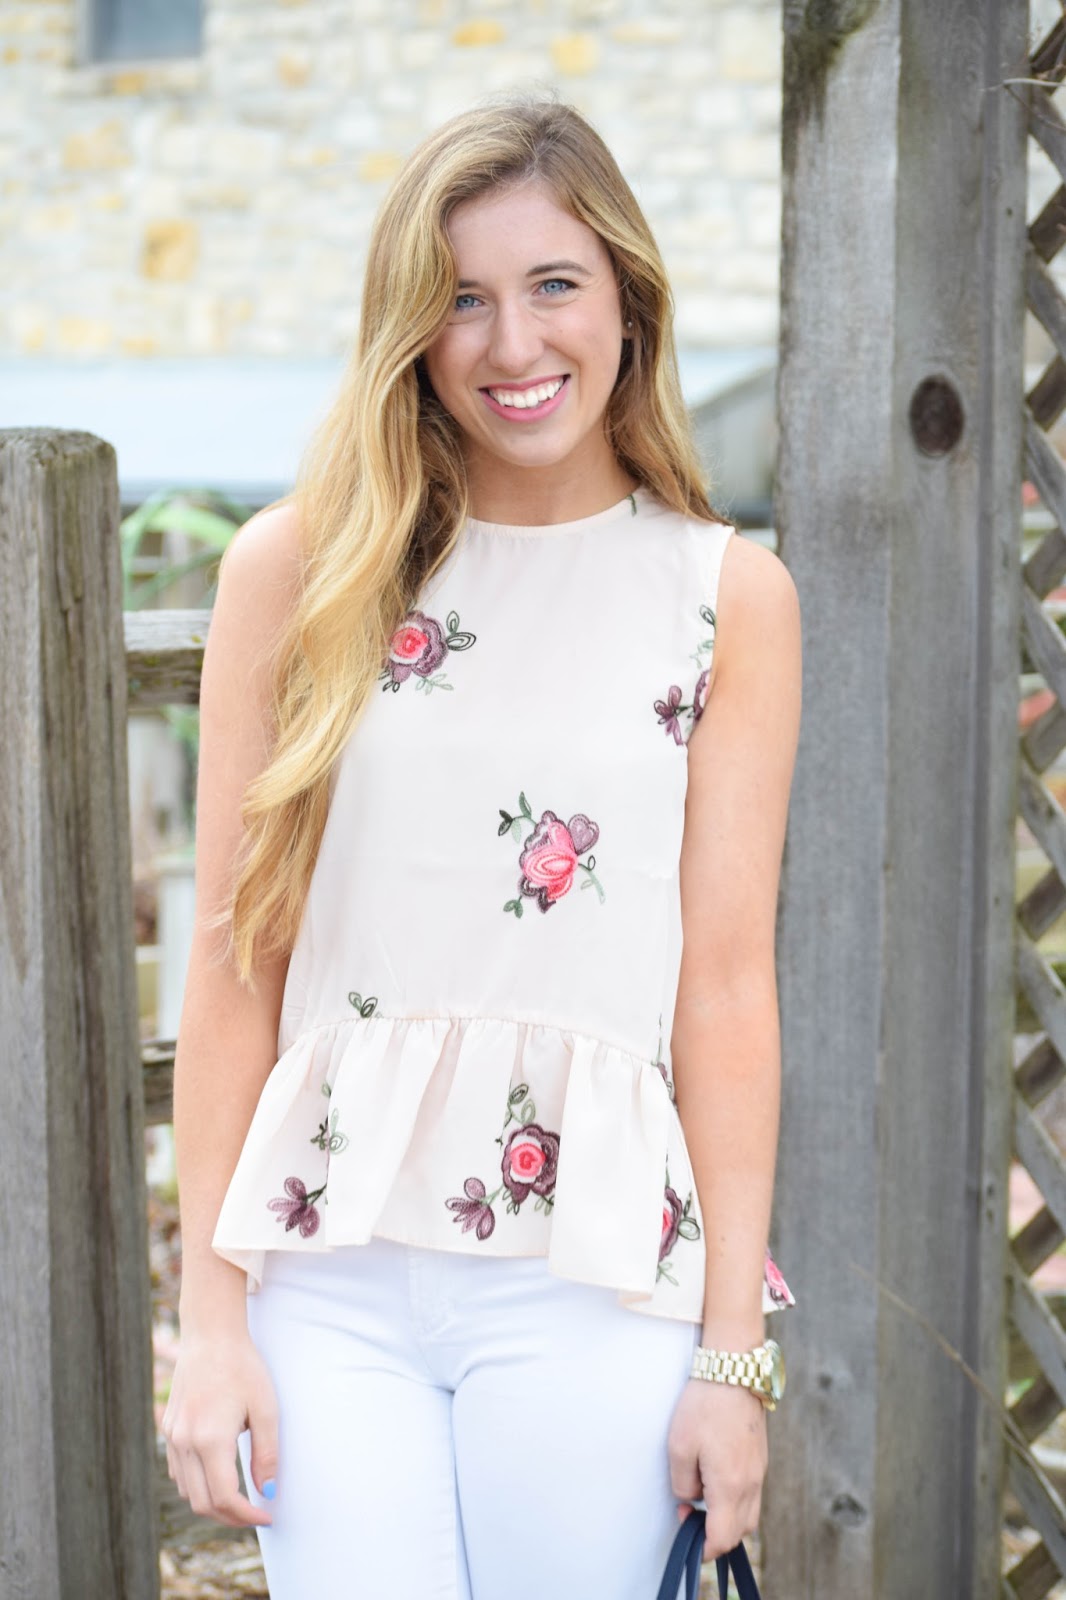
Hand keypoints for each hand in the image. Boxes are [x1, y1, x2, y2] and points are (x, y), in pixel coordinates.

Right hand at [162, 1331, 278, 1527]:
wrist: (210, 1335)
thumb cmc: (243, 1367)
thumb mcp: (265, 1408)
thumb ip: (266, 1454)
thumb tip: (266, 1492)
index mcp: (209, 1439)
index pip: (225, 1498)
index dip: (247, 1515)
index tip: (267, 1516)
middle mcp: (184, 1442)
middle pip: (202, 1502)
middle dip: (230, 1516)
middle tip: (256, 1513)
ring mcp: (172, 1436)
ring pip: (187, 1490)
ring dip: (212, 1502)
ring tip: (240, 1498)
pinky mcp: (169, 1429)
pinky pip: (179, 1472)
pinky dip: (197, 1484)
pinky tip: (218, 1476)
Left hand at [667, 1378, 767, 1559]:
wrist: (734, 1369)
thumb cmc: (704, 1405)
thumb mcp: (679, 1446)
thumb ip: (683, 1484)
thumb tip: (690, 1499)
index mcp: (731, 1485)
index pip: (723, 1538)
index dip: (704, 1549)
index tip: (687, 1538)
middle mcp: (751, 1483)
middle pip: (740, 1531)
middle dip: (715, 1534)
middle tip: (689, 1514)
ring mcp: (759, 1470)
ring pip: (748, 1514)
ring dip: (727, 1517)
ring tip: (701, 1495)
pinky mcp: (760, 1457)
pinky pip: (752, 1493)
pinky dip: (735, 1499)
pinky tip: (715, 1478)